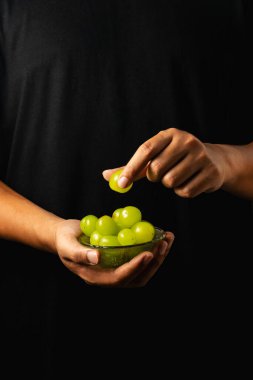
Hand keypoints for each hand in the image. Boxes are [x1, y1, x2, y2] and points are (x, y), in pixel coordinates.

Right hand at [55, 219, 173, 286]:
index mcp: (95, 277)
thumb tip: (96, 258)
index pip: (119, 278)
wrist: (66, 236)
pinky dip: (153, 248)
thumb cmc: (64, 240)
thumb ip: (80, 253)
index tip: (148, 253)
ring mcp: (117, 269)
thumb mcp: (67, 245)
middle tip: (164, 243)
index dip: (135, 268)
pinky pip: (141, 258)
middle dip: (153, 262)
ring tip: (168, 238)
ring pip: (143, 270)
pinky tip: (160, 235)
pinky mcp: (122, 259)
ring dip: (158, 256)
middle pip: (137, 278)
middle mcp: (109, 277)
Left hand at [103, 128, 229, 197]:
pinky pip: (185, 192)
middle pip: (157, 170)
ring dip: (170, 185)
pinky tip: (190, 181)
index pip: (146, 150)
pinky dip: (183, 191)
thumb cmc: (176, 159)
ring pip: (171, 182)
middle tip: (163, 174)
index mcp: (170, 134)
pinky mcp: (210, 172)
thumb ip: (132, 167)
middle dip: (156, 177)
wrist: (214, 161)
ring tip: (179, 175)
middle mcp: (187, 141)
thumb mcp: (156, 157)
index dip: (131, 168)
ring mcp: (201, 156)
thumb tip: (106, 176)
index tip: (121, 184)